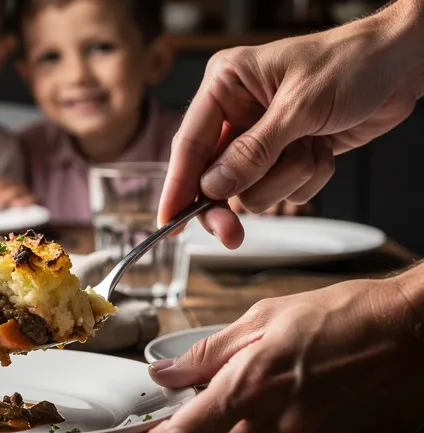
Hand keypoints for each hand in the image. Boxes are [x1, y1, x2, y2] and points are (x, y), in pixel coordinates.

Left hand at [145, 270, 423, 432]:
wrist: (422, 332)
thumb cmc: (347, 314)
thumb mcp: (265, 317)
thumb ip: (208, 352)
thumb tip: (165, 373)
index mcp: (249, 389)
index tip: (151, 432)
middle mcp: (278, 427)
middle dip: (217, 418)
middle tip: (234, 384)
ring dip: (257, 423)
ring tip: (286, 381)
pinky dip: (296, 429)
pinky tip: (316, 397)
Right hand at [158, 0, 423, 248]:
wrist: (403, 63)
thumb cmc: (352, 63)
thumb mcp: (300, 106)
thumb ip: (254, 151)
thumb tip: (213, 186)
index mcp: (226, 85)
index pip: (189, 144)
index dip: (176, 187)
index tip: (166, 224)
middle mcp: (236, 112)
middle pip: (212, 176)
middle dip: (231, 201)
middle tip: (231, 235)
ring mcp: (262, 136)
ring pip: (250, 189)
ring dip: (285, 180)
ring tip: (312, 150)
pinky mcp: (286, 154)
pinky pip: (283, 190)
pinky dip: (308, 179)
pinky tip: (324, 149)